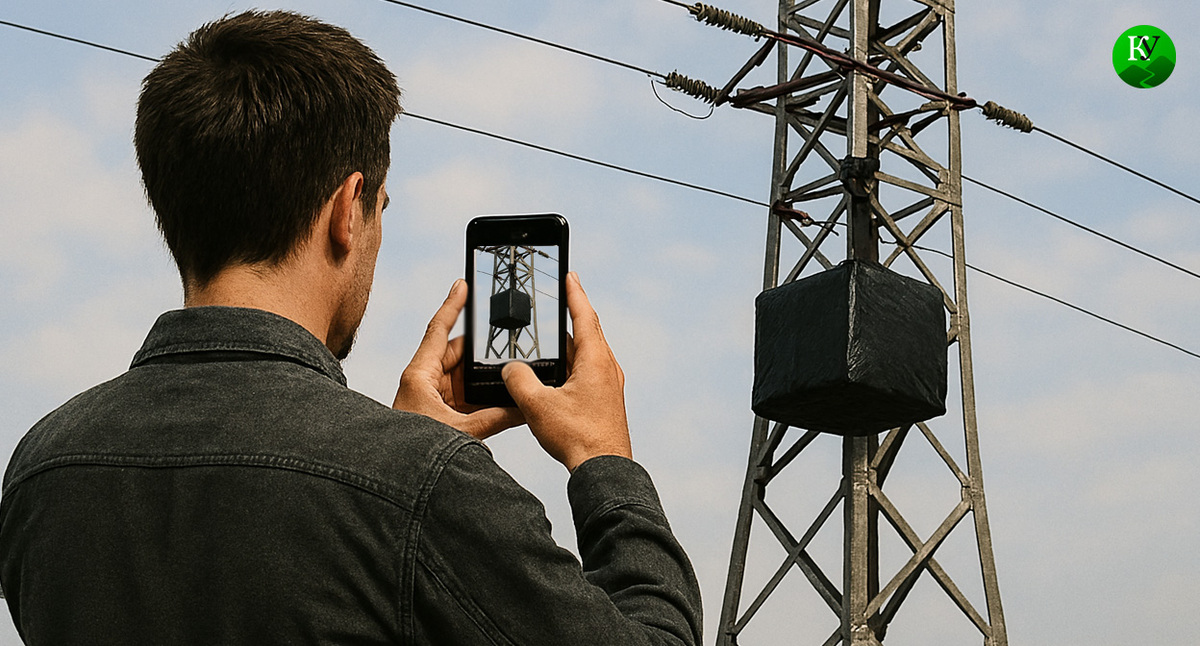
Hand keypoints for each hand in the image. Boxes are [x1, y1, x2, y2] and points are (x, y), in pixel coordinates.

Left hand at [393, 279, 523, 439]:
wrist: (396, 481)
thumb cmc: (414, 454)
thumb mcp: (462, 433)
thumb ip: (496, 418)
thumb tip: (524, 407)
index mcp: (419, 375)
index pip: (438, 330)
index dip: (453, 305)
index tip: (463, 284)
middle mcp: (422, 381)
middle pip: (456, 353)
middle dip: (482, 350)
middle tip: (508, 340)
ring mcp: (429, 398)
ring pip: (462, 377)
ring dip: (482, 377)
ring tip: (509, 370)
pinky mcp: (436, 414)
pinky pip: (462, 397)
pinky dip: (480, 396)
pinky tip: (500, 396)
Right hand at [501, 272, 631, 471]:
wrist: (604, 469)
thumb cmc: (577, 437)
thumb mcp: (536, 405)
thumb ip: (519, 380)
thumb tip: (511, 370)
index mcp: (595, 360)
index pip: (585, 315)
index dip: (575, 293)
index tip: (571, 274)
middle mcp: (607, 368)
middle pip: (588, 332)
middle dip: (571, 316)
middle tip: (558, 300)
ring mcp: (610, 385)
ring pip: (587, 355)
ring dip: (569, 345)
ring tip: (549, 341)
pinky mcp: (606, 401)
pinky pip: (588, 372)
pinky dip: (572, 365)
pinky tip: (557, 376)